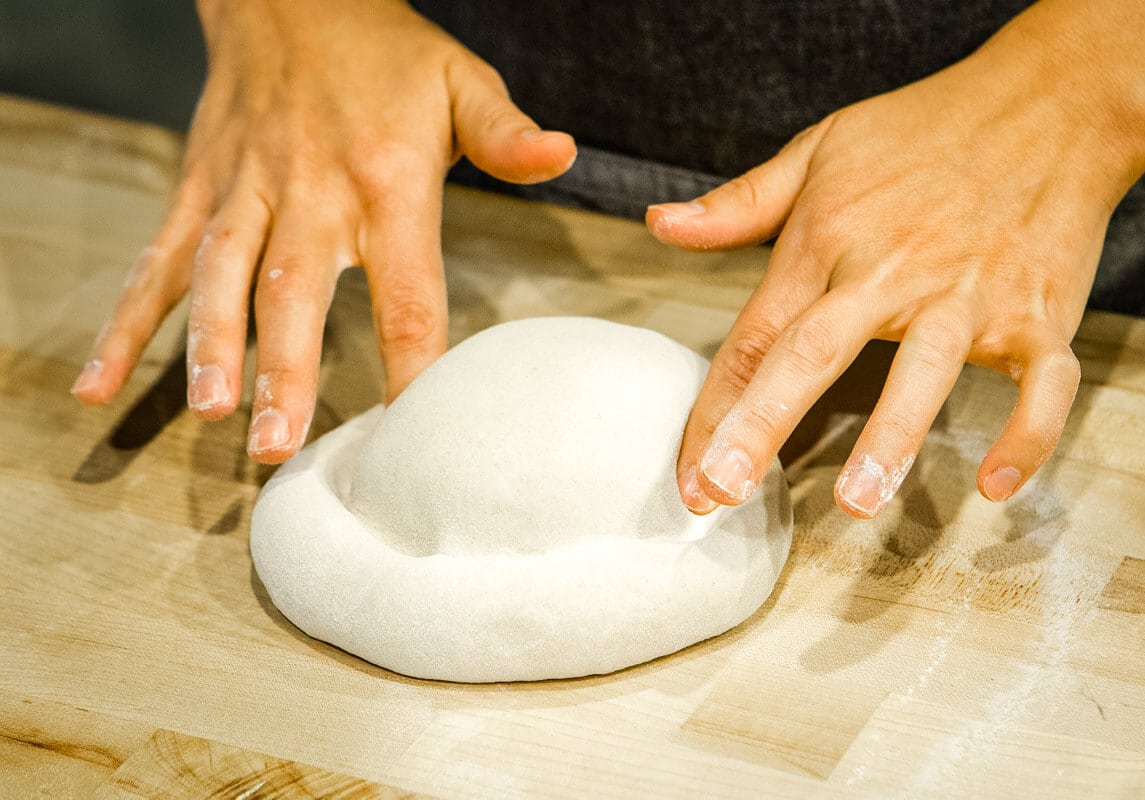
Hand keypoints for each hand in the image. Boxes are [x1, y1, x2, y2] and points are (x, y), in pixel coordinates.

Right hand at [70, 0, 574, 462]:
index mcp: (385, 182)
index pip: (406, 291)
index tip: (412, 434)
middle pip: (296, 293)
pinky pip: (159, 260)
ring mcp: (244, 191)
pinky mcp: (199, 188)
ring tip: (211, 412)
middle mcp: (309, 192)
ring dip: (211, 349)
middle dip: (286, 371)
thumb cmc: (385, 52)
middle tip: (278, 445)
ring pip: (220, 278)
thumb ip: (504, 132)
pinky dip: (128, 324)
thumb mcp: (460, 79)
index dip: (412, 365)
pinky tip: (104, 384)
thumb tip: (562, 154)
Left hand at [648, 7, 1144, 517]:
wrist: (1052, 100)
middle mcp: (891, 273)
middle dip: (764, 424)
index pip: (756, 336)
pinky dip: (1027, 433)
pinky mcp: (1040, 311)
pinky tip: (997, 484)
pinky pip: (1040, 382)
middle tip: (725, 492)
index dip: (715, 409)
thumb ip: (740, 202)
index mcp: (827, 242)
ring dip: (891, 437)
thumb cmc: (924, 131)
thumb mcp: (820, 149)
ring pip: (924, 370)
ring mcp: (970, 294)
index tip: (689, 477)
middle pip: (814, 353)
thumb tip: (660, 223)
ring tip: (859, 502)